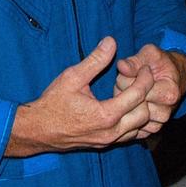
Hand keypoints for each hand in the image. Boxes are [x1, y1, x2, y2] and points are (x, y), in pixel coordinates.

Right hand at [7, 37, 155, 156]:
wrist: (38, 130)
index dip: (145, 78)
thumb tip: (111, 41)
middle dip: (147, 95)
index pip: (138, 95)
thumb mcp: (72, 77)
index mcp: (106, 115)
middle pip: (145, 114)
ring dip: (143, 110)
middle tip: (142, 79)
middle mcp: (111, 132)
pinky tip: (128, 108)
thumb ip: (94, 60)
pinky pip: (130, 136)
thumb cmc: (53, 103)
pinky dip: (136, 123)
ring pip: (141, 129)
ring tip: (136, 93)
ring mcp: (109, 141)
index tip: (144, 68)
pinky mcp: (105, 145)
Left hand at [115, 44, 185, 133]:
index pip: (138, 91)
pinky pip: (129, 124)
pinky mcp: (150, 129)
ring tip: (130, 90)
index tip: (133, 71)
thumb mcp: (151, 54)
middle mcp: (165, 112)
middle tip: (128, 80)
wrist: (174, 76)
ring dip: (124, 102)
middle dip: (123, 90)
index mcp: (169, 94)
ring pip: (128, 115)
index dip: (128, 79)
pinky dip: (127, 112)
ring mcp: (158, 123)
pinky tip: (131, 101)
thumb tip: (121, 66)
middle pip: (131, 104)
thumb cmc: (162, 63)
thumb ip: (135, 60)